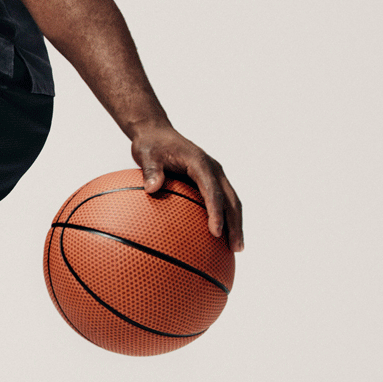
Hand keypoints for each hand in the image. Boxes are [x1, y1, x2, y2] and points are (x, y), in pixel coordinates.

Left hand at [131, 124, 243, 252]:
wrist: (157, 133)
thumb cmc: (151, 145)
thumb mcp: (146, 154)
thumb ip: (150, 170)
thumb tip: (151, 189)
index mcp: (200, 163)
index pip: (212, 190)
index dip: (216, 212)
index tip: (216, 232)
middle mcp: (213, 169)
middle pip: (230, 199)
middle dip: (235, 224)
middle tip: (235, 247)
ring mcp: (214, 175)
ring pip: (231, 201)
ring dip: (235, 224)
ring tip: (236, 248)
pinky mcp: (210, 180)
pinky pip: (221, 200)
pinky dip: (226, 218)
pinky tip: (221, 237)